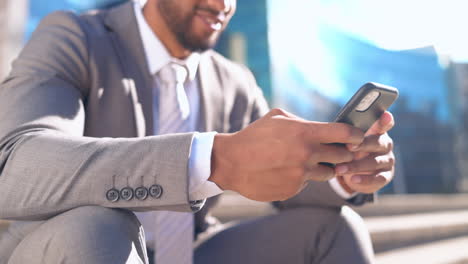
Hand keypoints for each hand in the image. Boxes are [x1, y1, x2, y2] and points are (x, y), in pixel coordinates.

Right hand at [209, 108, 364, 201]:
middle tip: (335, 150)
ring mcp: (301, 175)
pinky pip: (307, 184)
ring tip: (303, 161)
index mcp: (305, 133)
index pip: (346, 134)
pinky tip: (285, 171)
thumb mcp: (277, 117)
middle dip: (342, 153)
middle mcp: (307, 155)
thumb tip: (322, 127)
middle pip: (343, 156)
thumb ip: (303, 122)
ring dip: (321, 167)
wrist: (231, 162)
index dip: (357, 135)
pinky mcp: (293, 190)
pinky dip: (301, 178)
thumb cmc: (254, 136)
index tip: (358, 137)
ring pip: (327, 173)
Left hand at [335, 111, 394, 193]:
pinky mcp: (386, 176)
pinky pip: (378, 178)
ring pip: (375, 162)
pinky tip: (353, 180)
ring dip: (356, 166)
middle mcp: (385, 145)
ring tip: (339, 169)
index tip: (385, 116)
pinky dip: (365, 180)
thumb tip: (334, 130)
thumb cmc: (350, 149)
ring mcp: (387, 161)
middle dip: (363, 144)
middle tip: (349, 146)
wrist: (355, 173)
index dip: (385, 120)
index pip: (384, 124)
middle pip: (378, 142)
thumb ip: (347, 134)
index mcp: (377, 131)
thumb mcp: (348, 140)